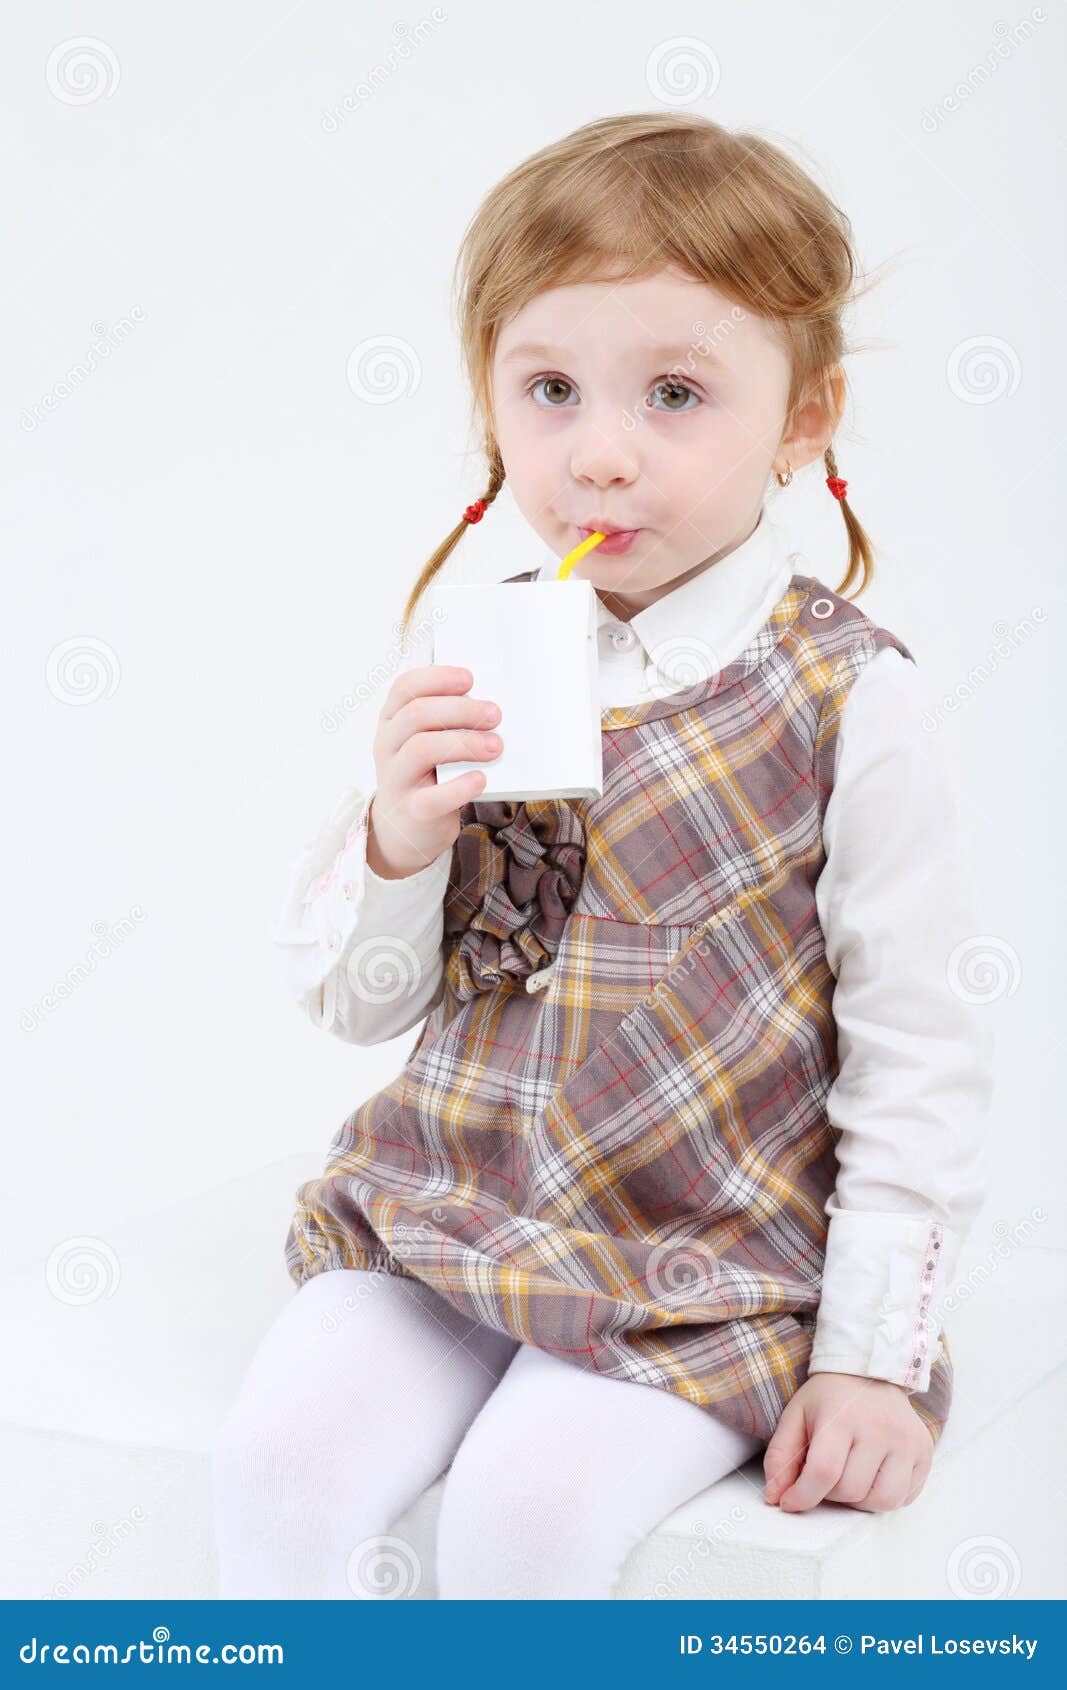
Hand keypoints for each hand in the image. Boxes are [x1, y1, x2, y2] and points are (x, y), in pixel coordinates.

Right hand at [366, 664, 503, 879]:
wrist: (406, 827)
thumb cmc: (425, 774)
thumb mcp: (425, 741)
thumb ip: (446, 720)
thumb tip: (490, 703)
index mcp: (391, 721)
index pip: (404, 688)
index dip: (437, 678)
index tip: (469, 678)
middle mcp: (388, 746)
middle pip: (417, 714)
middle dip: (460, 710)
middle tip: (494, 714)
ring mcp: (397, 779)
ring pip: (422, 748)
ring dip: (465, 743)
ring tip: (495, 746)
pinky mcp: (413, 811)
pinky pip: (434, 797)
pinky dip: (461, 787)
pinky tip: (480, 779)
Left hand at [762, 1371, 933, 1513]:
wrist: (869, 1370)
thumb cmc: (829, 1397)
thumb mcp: (795, 1416)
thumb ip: (780, 1457)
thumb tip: (775, 1497)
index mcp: (841, 1417)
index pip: (824, 1472)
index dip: (803, 1496)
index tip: (790, 1502)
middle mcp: (879, 1428)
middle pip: (851, 1491)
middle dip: (830, 1493)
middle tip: (826, 1474)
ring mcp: (906, 1441)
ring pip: (882, 1501)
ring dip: (860, 1500)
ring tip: (851, 1477)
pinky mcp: (924, 1451)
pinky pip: (905, 1496)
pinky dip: (886, 1496)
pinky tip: (874, 1475)